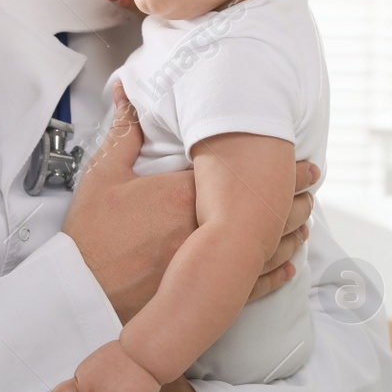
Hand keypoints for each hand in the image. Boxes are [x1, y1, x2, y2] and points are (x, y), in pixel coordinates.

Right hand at [64, 83, 319, 321]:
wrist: (79, 296)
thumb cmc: (89, 240)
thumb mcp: (102, 178)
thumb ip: (124, 134)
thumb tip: (126, 93)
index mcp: (184, 196)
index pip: (245, 174)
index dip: (279, 167)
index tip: (298, 157)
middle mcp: (206, 231)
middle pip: (265, 210)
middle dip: (293, 194)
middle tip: (311, 181)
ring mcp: (210, 267)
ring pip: (267, 247)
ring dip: (291, 231)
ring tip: (306, 218)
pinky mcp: (206, 298)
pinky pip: (253, 285)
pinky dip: (275, 274)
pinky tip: (289, 267)